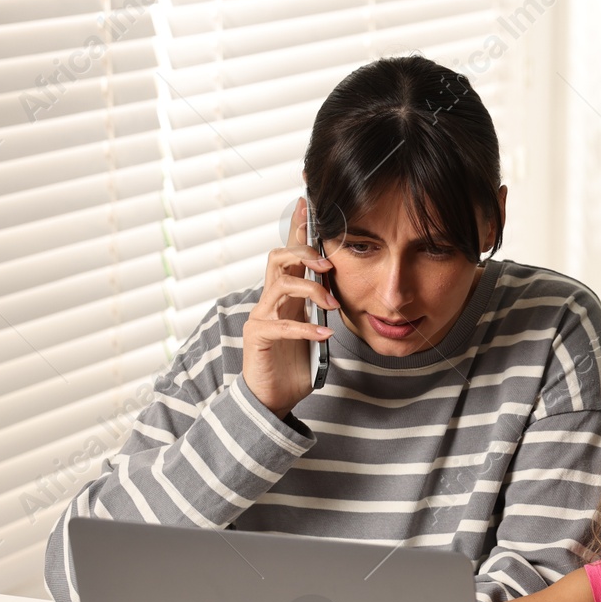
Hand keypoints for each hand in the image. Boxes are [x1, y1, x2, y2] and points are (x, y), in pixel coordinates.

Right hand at [241, 197, 337, 417]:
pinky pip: (281, 326)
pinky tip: (324, 335)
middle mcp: (271, 300)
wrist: (272, 398)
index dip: (296, 229)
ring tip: (332, 306)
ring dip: (311, 291)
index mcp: (287, 294)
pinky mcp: (257, 338)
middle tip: (328, 264)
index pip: (290, 253)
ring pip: (279, 286)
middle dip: (304, 255)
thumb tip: (343, 292)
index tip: (306, 204)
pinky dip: (306, 329)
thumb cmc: (295, 364)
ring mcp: (261, 317)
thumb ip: (323, 310)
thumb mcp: (315, 330)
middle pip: (278, 259)